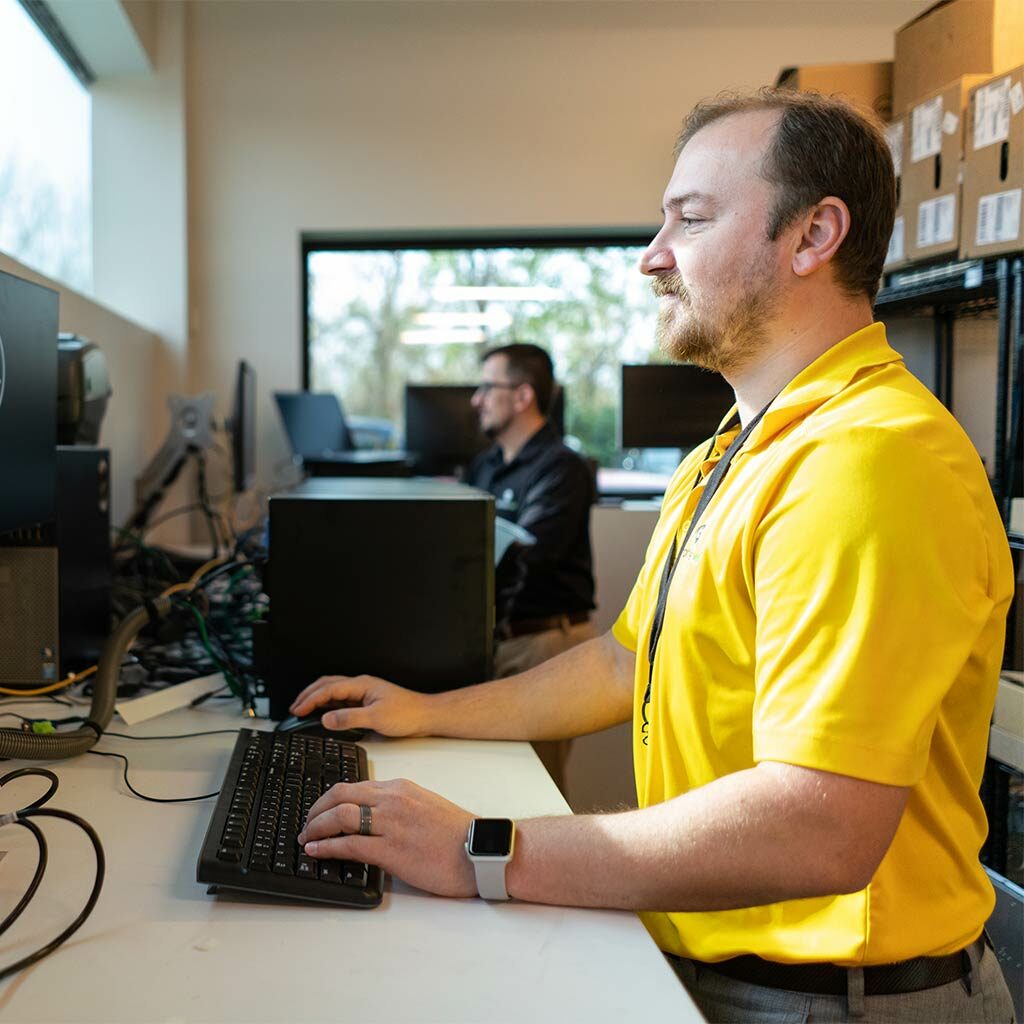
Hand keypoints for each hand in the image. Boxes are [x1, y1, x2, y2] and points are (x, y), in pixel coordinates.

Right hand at [289, 674, 429, 736]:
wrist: (426, 715)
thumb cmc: (407, 714)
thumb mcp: (376, 718)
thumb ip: (350, 718)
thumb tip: (326, 719)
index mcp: (362, 685)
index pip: (328, 689)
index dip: (310, 699)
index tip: (297, 710)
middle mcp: (361, 685)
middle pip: (327, 684)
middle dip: (308, 695)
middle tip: (294, 707)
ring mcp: (364, 692)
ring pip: (334, 689)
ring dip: (317, 697)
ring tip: (304, 708)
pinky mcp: (368, 700)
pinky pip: (342, 698)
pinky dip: (328, 703)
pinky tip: (325, 712)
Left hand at [297, 779, 478, 897]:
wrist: (482, 851)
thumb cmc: (459, 835)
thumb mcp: (426, 808)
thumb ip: (399, 808)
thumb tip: (374, 820)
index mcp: (401, 789)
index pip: (354, 786)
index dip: (330, 799)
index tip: (320, 811)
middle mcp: (393, 800)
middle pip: (340, 795)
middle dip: (316, 809)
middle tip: (307, 823)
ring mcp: (392, 824)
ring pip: (340, 815)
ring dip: (315, 827)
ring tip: (306, 838)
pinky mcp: (392, 850)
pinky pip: (349, 845)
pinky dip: (326, 846)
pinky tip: (316, 851)